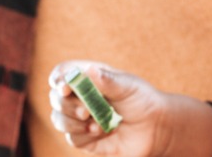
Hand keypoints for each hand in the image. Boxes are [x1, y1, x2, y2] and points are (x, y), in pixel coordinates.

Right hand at [49, 62, 167, 155]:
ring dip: (71, 121)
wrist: (156, 128)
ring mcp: (81, 119)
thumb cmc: (142, 100)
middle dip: (65, 104)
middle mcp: (81, 98)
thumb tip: (89, 70)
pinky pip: (72, 138)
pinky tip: (99, 131)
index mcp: (89, 78)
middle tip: (85, 110)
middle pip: (56, 98)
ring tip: (93, 121)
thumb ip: (108, 80)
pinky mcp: (85, 140)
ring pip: (58, 119)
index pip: (63, 73)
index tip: (64, 86)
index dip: (59, 78)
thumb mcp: (128, 86)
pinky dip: (82, 135)